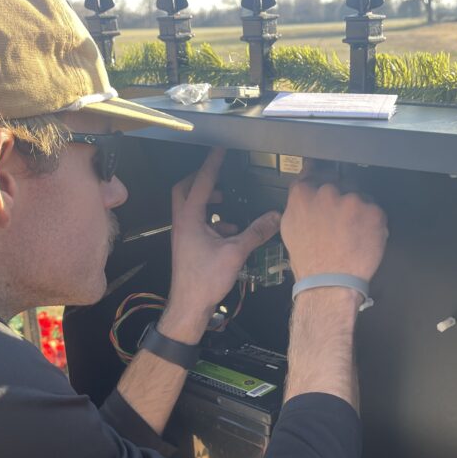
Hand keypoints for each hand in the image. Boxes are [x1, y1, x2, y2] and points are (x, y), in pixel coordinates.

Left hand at [163, 148, 280, 341]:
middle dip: (201, 178)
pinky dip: (212, 220)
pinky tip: (229, 230)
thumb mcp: (235, 253)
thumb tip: (273, 217)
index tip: (219, 150)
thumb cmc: (203, 281)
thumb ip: (256, 232)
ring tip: (226, 200)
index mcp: (190, 219)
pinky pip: (197, 224)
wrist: (189, 306)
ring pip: (191, 206)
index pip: (201, 182)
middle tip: (217, 171)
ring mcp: (183, 235)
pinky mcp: (188, 246)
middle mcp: (182, 223)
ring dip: (207, 199)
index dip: (212, 164)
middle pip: (185, 189)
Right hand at [280, 171, 387, 284]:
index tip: (327, 175)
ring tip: (351, 232)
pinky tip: (362, 237)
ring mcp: (351, 200)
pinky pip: (376, 210)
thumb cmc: (310, 261)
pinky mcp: (373, 211)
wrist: (330, 284)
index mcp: (303, 193)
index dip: (322, 173)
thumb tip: (304, 190)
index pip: (315, 168)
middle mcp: (327, 192)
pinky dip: (372, 222)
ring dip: (359, 209)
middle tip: (342, 219)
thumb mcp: (290, 228)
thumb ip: (298, 203)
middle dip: (343, 195)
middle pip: (341, 180)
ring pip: (360, 194)